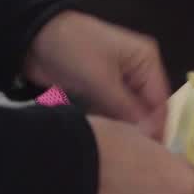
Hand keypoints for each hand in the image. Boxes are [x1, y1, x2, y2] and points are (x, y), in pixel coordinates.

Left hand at [23, 11, 171, 139]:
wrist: (33, 38)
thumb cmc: (74, 50)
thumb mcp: (103, 80)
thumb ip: (127, 109)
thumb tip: (150, 136)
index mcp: (146, 61)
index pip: (160, 101)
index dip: (156, 127)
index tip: (147, 153)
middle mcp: (138, 72)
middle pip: (146, 109)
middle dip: (139, 130)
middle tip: (130, 155)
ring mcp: (119, 83)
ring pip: (129, 114)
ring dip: (121, 129)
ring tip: (115, 148)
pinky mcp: (101, 91)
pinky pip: (112, 113)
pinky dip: (108, 124)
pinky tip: (103, 138)